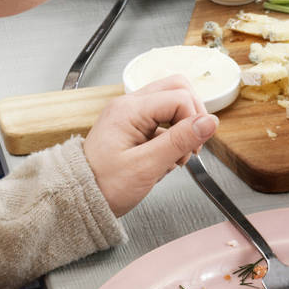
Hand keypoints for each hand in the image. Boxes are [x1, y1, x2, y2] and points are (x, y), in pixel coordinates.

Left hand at [83, 80, 218, 215]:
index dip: (194, 121)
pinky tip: (164, 159)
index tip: (193, 149)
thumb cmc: (103, 186)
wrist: (78, 199)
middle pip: (177, 89)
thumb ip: (180, 141)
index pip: (179, 98)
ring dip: (183, 127)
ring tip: (176, 156)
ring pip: (172, 103)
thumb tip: (210, 122)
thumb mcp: (146, 166)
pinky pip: (163, 120)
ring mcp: (130, 114)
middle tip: (191, 146)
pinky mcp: (133, 126)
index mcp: (129, 110)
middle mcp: (129, 105)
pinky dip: (171, 137)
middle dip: (192, 117)